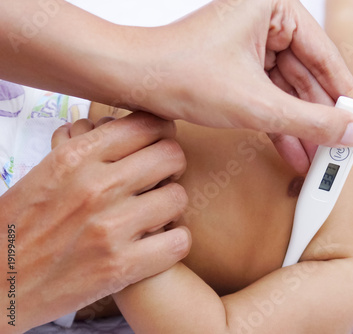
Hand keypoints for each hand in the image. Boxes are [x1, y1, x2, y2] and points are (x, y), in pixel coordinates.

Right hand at [0, 112, 189, 331]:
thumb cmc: (20, 226)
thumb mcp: (46, 172)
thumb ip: (86, 148)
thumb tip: (117, 123)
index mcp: (74, 157)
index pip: (145, 124)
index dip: (162, 132)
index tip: (160, 144)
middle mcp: (94, 187)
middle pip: (171, 156)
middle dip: (172, 167)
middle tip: (161, 180)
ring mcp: (109, 227)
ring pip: (178, 198)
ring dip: (171, 207)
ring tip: (156, 214)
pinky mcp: (119, 267)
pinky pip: (178, 242)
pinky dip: (174, 243)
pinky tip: (159, 243)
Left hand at [119, 0, 352, 172]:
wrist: (131, 81)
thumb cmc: (181, 74)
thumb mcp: (256, 104)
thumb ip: (310, 120)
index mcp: (275, 6)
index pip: (325, 57)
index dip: (346, 96)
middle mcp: (266, 19)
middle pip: (309, 75)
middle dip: (321, 117)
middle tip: (340, 148)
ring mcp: (252, 43)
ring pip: (289, 90)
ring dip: (301, 126)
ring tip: (318, 159)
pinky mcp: (239, 65)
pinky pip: (269, 95)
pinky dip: (279, 123)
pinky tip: (294, 151)